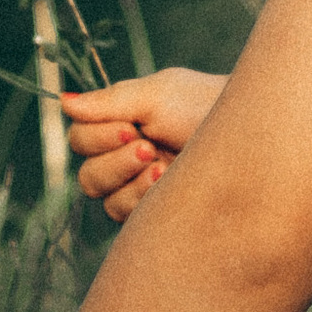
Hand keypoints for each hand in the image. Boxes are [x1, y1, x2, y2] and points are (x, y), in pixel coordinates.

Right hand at [59, 67, 226, 222]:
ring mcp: (139, 188)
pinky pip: (125, 216)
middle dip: (114, 161)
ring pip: (104, 198)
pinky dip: (140, 197)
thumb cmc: (203, 106)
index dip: (97, 136)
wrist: (246, 133)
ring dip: (128, 180)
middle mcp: (124, 159)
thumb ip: (109, 102)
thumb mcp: (157, 95)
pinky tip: (166, 180)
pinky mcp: (153, 212)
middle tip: (148, 146)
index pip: (80, 139)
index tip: (129, 125)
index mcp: (120, 126)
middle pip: (87, 175)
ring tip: (160, 164)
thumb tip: (65, 103)